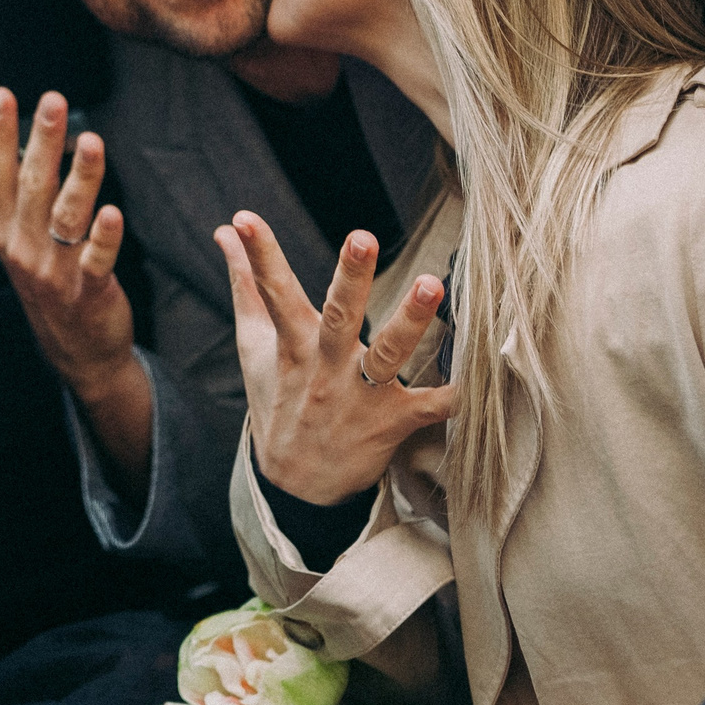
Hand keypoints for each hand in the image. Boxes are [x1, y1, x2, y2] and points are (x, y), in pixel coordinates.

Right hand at [0, 88, 134, 398]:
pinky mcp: (88, 291)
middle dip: (42, 141)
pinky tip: (113, 213)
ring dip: (80, 178)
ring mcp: (54, 271)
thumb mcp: (11, 238)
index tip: (2, 95)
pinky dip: (104, 238)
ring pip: (67, 216)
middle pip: (32, 186)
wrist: (76, 352)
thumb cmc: (45, 284)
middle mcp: (24, 247)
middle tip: (53, 101)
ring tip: (91, 142)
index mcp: (5, 230)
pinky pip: (95, 260)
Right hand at [216, 211, 457, 506]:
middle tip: (362, 236)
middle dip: (351, 277)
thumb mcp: (255, 345)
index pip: (273, 292)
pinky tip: (479, 375)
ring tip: (432, 284)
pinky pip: (429, 408)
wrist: (295, 485)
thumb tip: (225, 231)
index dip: (259, 255)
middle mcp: (327, 367)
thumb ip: (246, 283)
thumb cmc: (278, 401)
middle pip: (339, 316)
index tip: (243, 219)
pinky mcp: (391, 423)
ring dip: (410, 320)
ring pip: (387, 355)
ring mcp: (360, 397)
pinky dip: (453, 395)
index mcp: (293, 344)